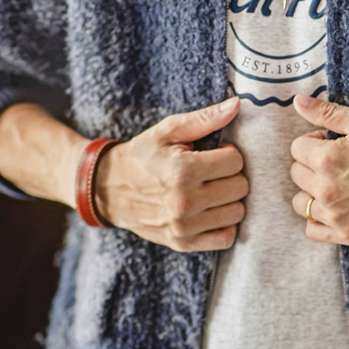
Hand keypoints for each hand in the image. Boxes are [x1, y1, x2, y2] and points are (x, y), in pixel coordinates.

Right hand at [95, 97, 247, 251]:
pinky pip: (226, 238)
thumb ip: (205, 119)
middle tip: (212, 172)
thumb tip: (237, 105)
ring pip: (238, 213)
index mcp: (182, 170)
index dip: (228, 153)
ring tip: (211, 190)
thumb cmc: (143, 156)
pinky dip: (224, 225)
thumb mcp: (168, 130)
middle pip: (240, 188)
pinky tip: (210, 211)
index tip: (214, 153)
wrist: (108, 189)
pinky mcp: (183, 243)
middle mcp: (184, 202)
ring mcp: (183, 226)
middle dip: (231, 175)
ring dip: (229, 200)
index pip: (236, 161)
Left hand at [289, 95, 348, 245]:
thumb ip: (328, 112)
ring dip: (311, 191)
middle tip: (337, 161)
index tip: (331, 142)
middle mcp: (326, 190)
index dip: (314, 140)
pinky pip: (312, 230)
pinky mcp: (346, 234)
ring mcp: (335, 215)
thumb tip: (298, 103)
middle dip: (312, 163)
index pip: (297, 148)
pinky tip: (334, 206)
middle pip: (297, 174)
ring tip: (334, 183)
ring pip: (300, 202)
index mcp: (327, 159)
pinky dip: (318, 218)